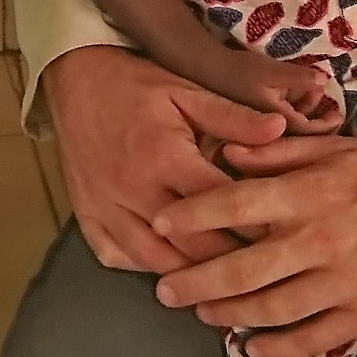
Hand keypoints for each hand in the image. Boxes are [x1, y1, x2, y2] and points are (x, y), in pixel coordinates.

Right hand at [40, 47, 286, 274]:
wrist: (74, 77)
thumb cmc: (135, 85)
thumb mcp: (187, 92)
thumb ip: (233, 117)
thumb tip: (280, 130)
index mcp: (166, 158)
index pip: (221, 208)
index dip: (256, 228)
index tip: (282, 241)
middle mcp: (134, 191)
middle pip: (191, 246)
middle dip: (228, 263)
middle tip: (259, 269)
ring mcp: (106, 207)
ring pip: (153, 261)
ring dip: (187, 274)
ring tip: (217, 279)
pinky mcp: (85, 214)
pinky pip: (115, 256)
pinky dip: (142, 266)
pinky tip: (165, 266)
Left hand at [150, 134, 356, 356]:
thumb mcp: (334, 149)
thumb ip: (277, 152)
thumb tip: (223, 149)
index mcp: (311, 194)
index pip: (235, 206)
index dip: (192, 216)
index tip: (159, 224)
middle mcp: (321, 242)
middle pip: (242, 269)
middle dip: (194, 283)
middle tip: (164, 291)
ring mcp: (342, 284)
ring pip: (270, 310)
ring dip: (228, 315)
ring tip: (202, 313)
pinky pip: (311, 340)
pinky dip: (276, 348)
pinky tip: (251, 344)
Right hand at [217, 56, 339, 134]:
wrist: (205, 68)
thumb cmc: (240, 70)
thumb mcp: (273, 70)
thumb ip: (300, 78)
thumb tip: (325, 80)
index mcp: (277, 124)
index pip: (310, 132)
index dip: (328, 124)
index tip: (339, 113)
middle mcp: (269, 132)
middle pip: (301, 133)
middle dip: (317, 116)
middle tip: (328, 100)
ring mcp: (259, 127)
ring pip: (290, 125)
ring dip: (304, 108)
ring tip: (312, 89)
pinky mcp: (253, 119)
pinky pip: (279, 119)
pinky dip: (292, 107)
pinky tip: (292, 91)